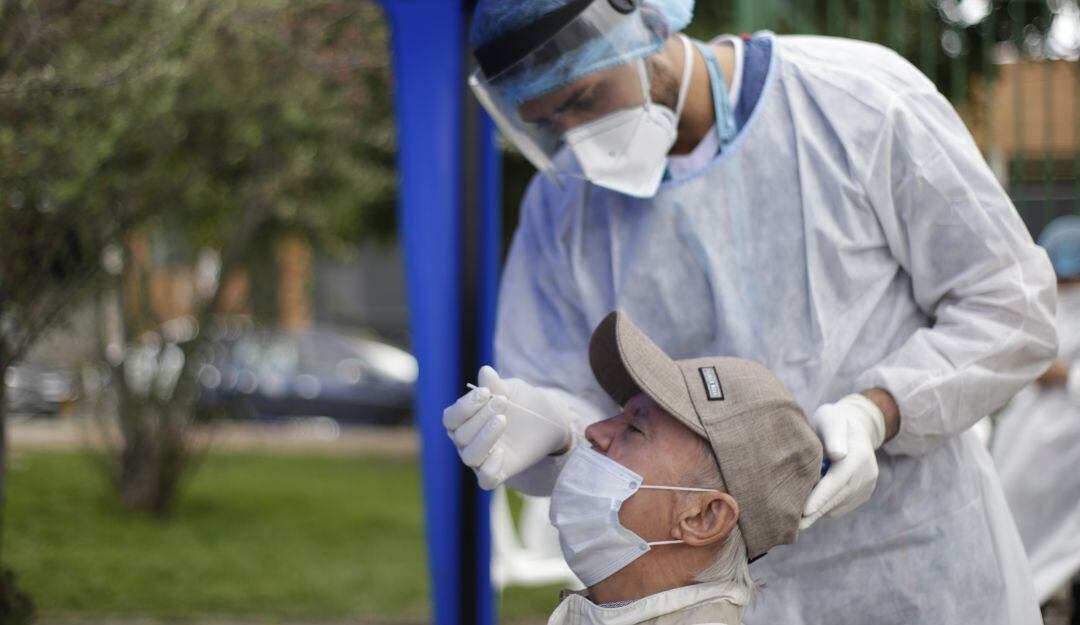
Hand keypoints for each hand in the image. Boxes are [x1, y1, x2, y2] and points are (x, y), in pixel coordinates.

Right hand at [443, 366, 571, 489]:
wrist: (549, 421)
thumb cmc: (523, 403)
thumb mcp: (512, 390)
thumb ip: (497, 385)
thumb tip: (485, 371)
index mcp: (464, 419)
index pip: (451, 417)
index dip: (464, 406)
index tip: (485, 393)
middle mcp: (467, 441)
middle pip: (460, 435)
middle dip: (480, 417)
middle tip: (502, 402)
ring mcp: (481, 458)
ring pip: (469, 456)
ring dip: (483, 438)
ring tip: (502, 420)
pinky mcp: (498, 472)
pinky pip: (485, 479)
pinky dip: (489, 468)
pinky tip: (501, 452)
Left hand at [799, 393, 885, 529]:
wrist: (855, 428)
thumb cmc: (834, 422)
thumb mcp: (831, 419)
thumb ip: (833, 435)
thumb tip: (838, 455)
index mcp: (858, 456)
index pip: (837, 481)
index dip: (820, 497)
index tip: (804, 512)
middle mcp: (867, 474)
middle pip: (837, 499)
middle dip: (814, 512)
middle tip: (792, 525)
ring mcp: (867, 486)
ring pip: (837, 506)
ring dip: (818, 509)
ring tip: (796, 507)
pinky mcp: (863, 494)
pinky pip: (840, 507)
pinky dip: (825, 506)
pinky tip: (811, 498)